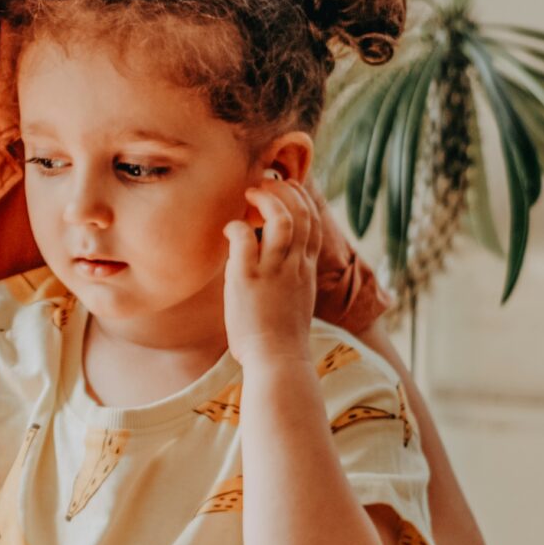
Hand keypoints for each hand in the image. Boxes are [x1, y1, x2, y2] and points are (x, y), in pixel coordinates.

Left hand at [223, 174, 319, 368]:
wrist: (278, 360)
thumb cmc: (280, 337)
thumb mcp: (295, 301)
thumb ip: (290, 279)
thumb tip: (274, 267)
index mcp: (307, 269)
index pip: (314, 224)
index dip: (301, 200)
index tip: (286, 189)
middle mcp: (295, 265)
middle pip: (302, 213)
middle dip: (285, 191)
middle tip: (264, 184)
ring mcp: (274, 270)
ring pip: (281, 219)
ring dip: (265, 199)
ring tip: (250, 193)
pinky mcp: (248, 278)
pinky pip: (246, 238)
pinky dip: (237, 225)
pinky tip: (229, 228)